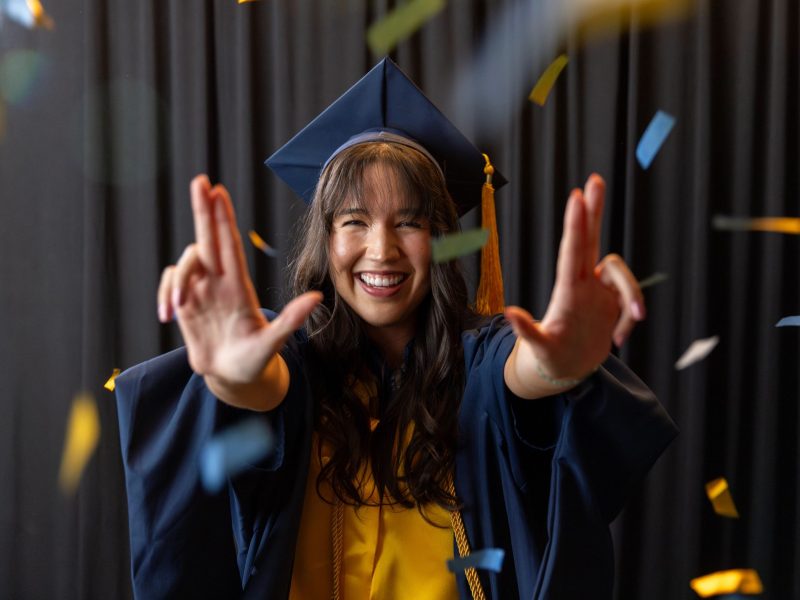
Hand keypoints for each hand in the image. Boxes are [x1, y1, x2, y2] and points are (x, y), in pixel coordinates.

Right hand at [157, 174, 320, 385]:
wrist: (234, 377)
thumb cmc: (255, 360)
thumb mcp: (273, 343)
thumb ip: (290, 320)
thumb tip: (317, 297)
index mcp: (239, 286)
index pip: (229, 243)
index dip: (223, 217)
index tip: (218, 191)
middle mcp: (220, 281)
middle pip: (208, 237)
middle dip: (203, 209)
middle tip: (199, 180)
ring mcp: (201, 290)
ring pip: (185, 262)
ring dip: (176, 282)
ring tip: (177, 310)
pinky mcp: (185, 302)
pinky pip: (169, 283)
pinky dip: (164, 294)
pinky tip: (167, 316)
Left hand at [504, 174, 643, 390]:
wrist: (566, 371)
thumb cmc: (548, 359)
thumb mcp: (538, 347)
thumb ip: (528, 332)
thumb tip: (509, 313)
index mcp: (566, 290)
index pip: (572, 250)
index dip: (577, 225)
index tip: (576, 196)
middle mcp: (582, 283)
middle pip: (591, 239)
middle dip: (594, 210)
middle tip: (595, 179)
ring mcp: (597, 291)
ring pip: (623, 276)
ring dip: (631, 300)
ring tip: (621, 335)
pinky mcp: (612, 302)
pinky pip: (631, 300)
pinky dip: (629, 320)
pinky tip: (617, 339)